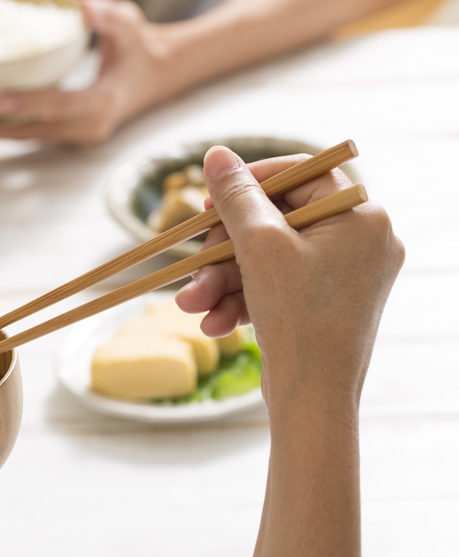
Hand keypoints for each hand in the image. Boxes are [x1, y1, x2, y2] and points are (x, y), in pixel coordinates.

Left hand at [0, 0, 170, 145]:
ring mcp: (74, 135)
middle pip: (32, 132)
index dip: (30, 104)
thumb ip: (109, 16)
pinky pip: (27, 133)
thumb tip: (85, 5)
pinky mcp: (63, 134)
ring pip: (25, 137)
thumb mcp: (130, 25)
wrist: (153, 77)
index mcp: (103, 104)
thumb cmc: (139, 48)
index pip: (61, 105)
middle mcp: (86, 127)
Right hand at [175, 147, 404, 409]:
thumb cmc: (298, 318)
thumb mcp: (259, 248)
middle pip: (276, 222)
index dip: (252, 181)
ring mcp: (345, 277)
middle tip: (195, 267)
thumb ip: (236, 197)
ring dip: (223, 281)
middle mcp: (362, 243)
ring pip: (268, 260)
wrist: (314, 400)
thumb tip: (217, 155)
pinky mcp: (324, 306)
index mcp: (363, 218)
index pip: (303, 174)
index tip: (214, 196)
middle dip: (224, 250)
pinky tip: (215, 322)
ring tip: (192, 306)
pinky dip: (243, 301)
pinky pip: (276, 287)